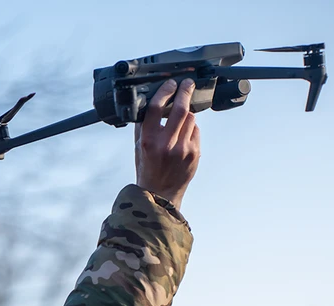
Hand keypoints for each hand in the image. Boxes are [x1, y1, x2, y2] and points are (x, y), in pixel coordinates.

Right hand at [134, 78, 200, 210]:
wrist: (160, 193)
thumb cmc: (148, 169)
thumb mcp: (138, 147)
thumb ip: (143, 126)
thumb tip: (150, 103)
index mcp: (148, 141)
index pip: (156, 108)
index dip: (165, 91)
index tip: (170, 84)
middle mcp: (166, 144)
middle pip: (180, 109)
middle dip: (185, 92)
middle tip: (187, 84)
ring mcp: (183, 149)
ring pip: (191, 118)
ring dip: (187, 113)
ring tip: (181, 116)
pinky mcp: (195, 153)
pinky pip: (196, 131)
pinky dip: (191, 129)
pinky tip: (184, 136)